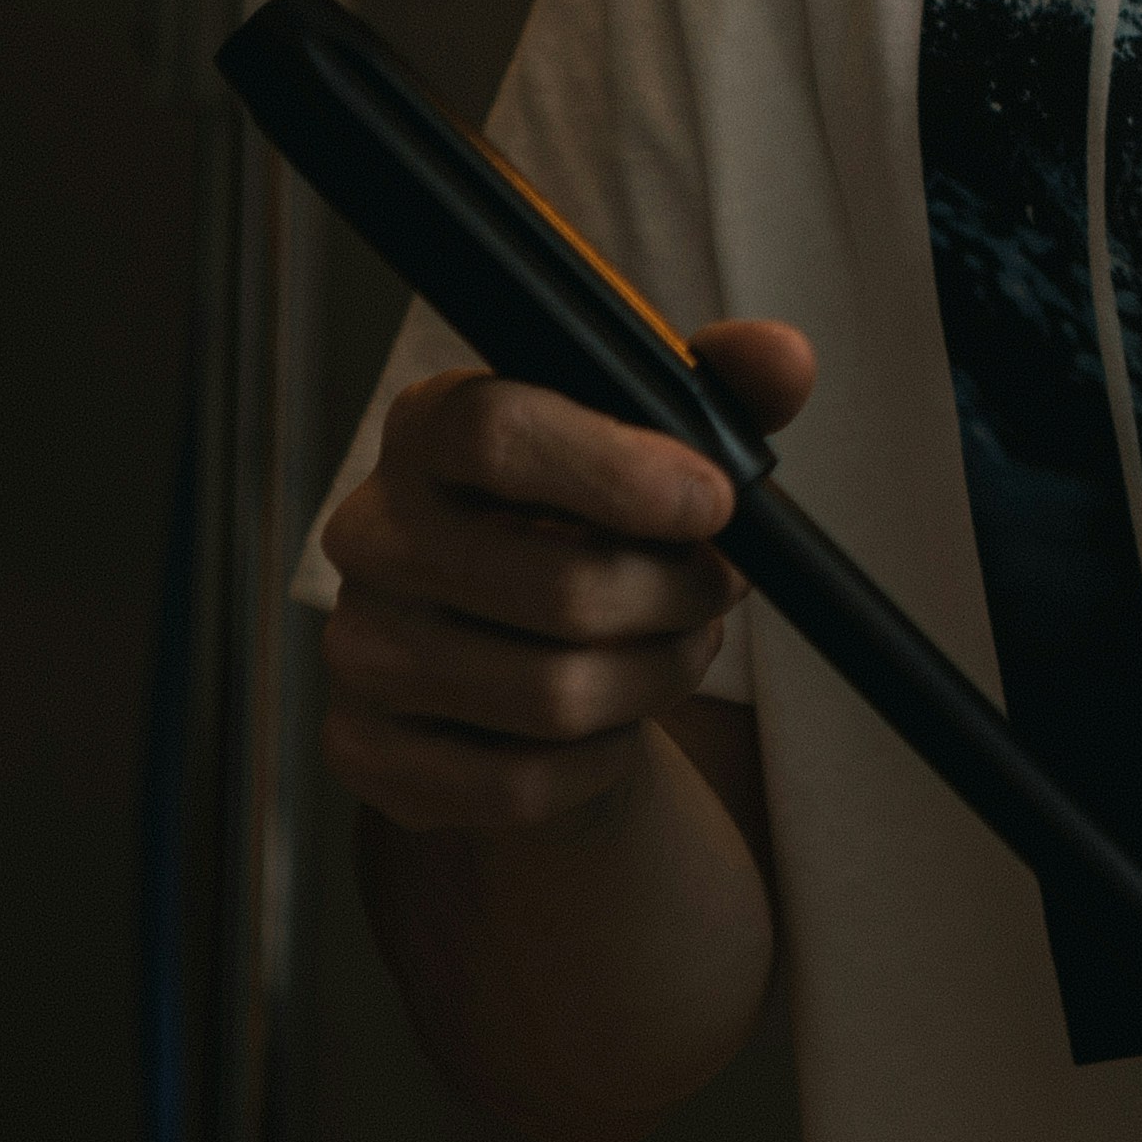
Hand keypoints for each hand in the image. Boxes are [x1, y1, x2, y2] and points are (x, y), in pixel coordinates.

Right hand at [314, 323, 808, 835]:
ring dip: (656, 678)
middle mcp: (371, 533)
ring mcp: (357, 648)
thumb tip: (784, 358)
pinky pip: (520, 784)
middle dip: (678, 597)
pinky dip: (599, 761)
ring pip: (553, 695)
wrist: (529, 649)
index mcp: (428, 428)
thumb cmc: (594, 524)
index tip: (715, 502)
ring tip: (680, 647)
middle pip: (559, 586)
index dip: (622, 472)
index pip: (498, 432)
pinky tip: (611, 722)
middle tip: (720, 588)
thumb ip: (721, 390)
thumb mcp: (656, 442)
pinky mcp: (365, 752)